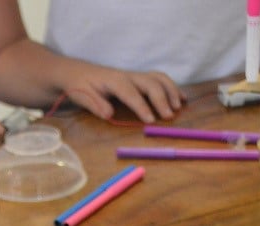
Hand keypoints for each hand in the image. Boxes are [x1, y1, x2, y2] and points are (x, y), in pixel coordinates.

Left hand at [60, 61, 184, 122]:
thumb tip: (109, 114)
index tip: (151, 120)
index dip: (142, 107)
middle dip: (161, 99)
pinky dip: (171, 87)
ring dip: (171, 91)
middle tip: (169, 116)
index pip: (131, 94)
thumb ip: (95, 105)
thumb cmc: (80, 86)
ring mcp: (134, 76)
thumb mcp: (82, 96)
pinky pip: (158, 80)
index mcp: (113, 81)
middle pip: (150, 83)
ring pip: (158, 78)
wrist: (77, 71)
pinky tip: (182, 99)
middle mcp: (127, 76)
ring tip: (179, 107)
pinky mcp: (138, 78)